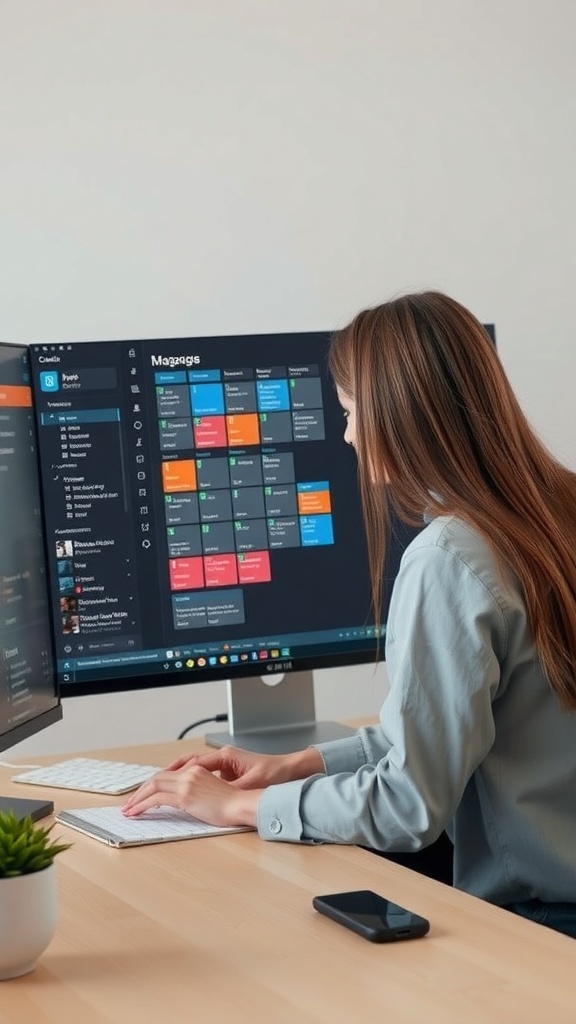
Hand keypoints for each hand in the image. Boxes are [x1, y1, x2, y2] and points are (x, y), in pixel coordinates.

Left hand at [121, 764, 260, 827]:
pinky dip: (142, 805)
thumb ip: (196, 791)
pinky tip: (136, 812)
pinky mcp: (185, 796)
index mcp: (196, 770)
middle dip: (140, 791)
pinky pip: (156, 799)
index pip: (167, 774)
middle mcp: (189, 773)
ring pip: (153, 786)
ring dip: (137, 798)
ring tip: (129, 809)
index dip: (152, 784)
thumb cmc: (233, 803)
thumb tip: (183, 801)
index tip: (143, 794)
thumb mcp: (212, 792)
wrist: (242, 805)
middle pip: (157, 778)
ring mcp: (186, 783)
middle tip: (130, 802)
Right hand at [164, 744, 323, 789]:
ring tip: (156, 789)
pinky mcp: (228, 772)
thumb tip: (217, 795)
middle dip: (167, 774)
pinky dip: (188, 781)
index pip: (192, 763)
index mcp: (226, 757)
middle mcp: (222, 758)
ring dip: (175, 777)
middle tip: (148, 787)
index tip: (158, 782)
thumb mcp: (253, 783)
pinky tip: (181, 793)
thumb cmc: (274, 773)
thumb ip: (234, 789)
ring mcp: (224, 764)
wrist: (290, 770)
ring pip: (192, 769)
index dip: (174, 774)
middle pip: (187, 763)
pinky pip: (202, 775)